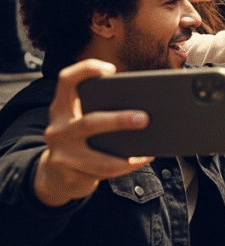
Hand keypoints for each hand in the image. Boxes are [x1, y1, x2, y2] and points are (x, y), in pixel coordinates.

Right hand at [33, 60, 153, 207]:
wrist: (55, 176)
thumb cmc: (79, 139)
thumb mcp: (79, 119)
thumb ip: (99, 108)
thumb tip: (143, 104)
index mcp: (61, 108)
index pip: (66, 81)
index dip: (86, 70)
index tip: (111, 70)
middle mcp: (57, 129)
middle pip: (89, 123)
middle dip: (119, 121)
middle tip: (144, 118)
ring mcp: (61, 155)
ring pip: (98, 157)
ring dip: (128, 155)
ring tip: (149, 149)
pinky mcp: (69, 176)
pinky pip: (103, 172)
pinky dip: (127, 166)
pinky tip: (142, 159)